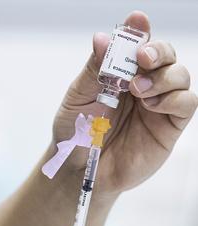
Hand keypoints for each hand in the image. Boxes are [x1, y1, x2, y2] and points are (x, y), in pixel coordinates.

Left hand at [52, 11, 197, 194]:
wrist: (79, 168)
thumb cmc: (76, 132)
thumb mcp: (78, 98)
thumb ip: (94, 69)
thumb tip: (102, 38)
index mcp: (119, 71)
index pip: (136, 43)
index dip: (139, 29)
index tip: (137, 19)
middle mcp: (143, 83)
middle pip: (165, 54)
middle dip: (157, 50)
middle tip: (141, 57)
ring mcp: (159, 103)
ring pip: (180, 75)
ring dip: (163, 76)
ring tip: (138, 90)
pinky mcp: (169, 126)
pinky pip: (187, 103)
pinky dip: (174, 98)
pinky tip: (152, 105)